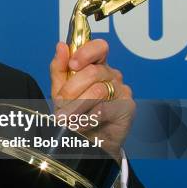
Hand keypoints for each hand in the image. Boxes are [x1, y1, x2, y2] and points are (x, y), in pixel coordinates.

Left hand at [49, 40, 134, 162]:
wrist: (88, 141)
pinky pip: (105, 109)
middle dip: (71, 89)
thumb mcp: (61, 90)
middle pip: (93, 72)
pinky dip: (88, 118)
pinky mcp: (127, 108)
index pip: (98, 48)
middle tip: (60, 103)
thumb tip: (61, 46)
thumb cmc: (75, 112)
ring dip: (77, 106)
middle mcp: (111, 75)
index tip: (73, 63)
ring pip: (98, 91)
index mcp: (96, 66)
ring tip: (66, 117)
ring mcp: (121, 90)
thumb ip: (59, 68)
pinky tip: (81, 124)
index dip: (86, 52)